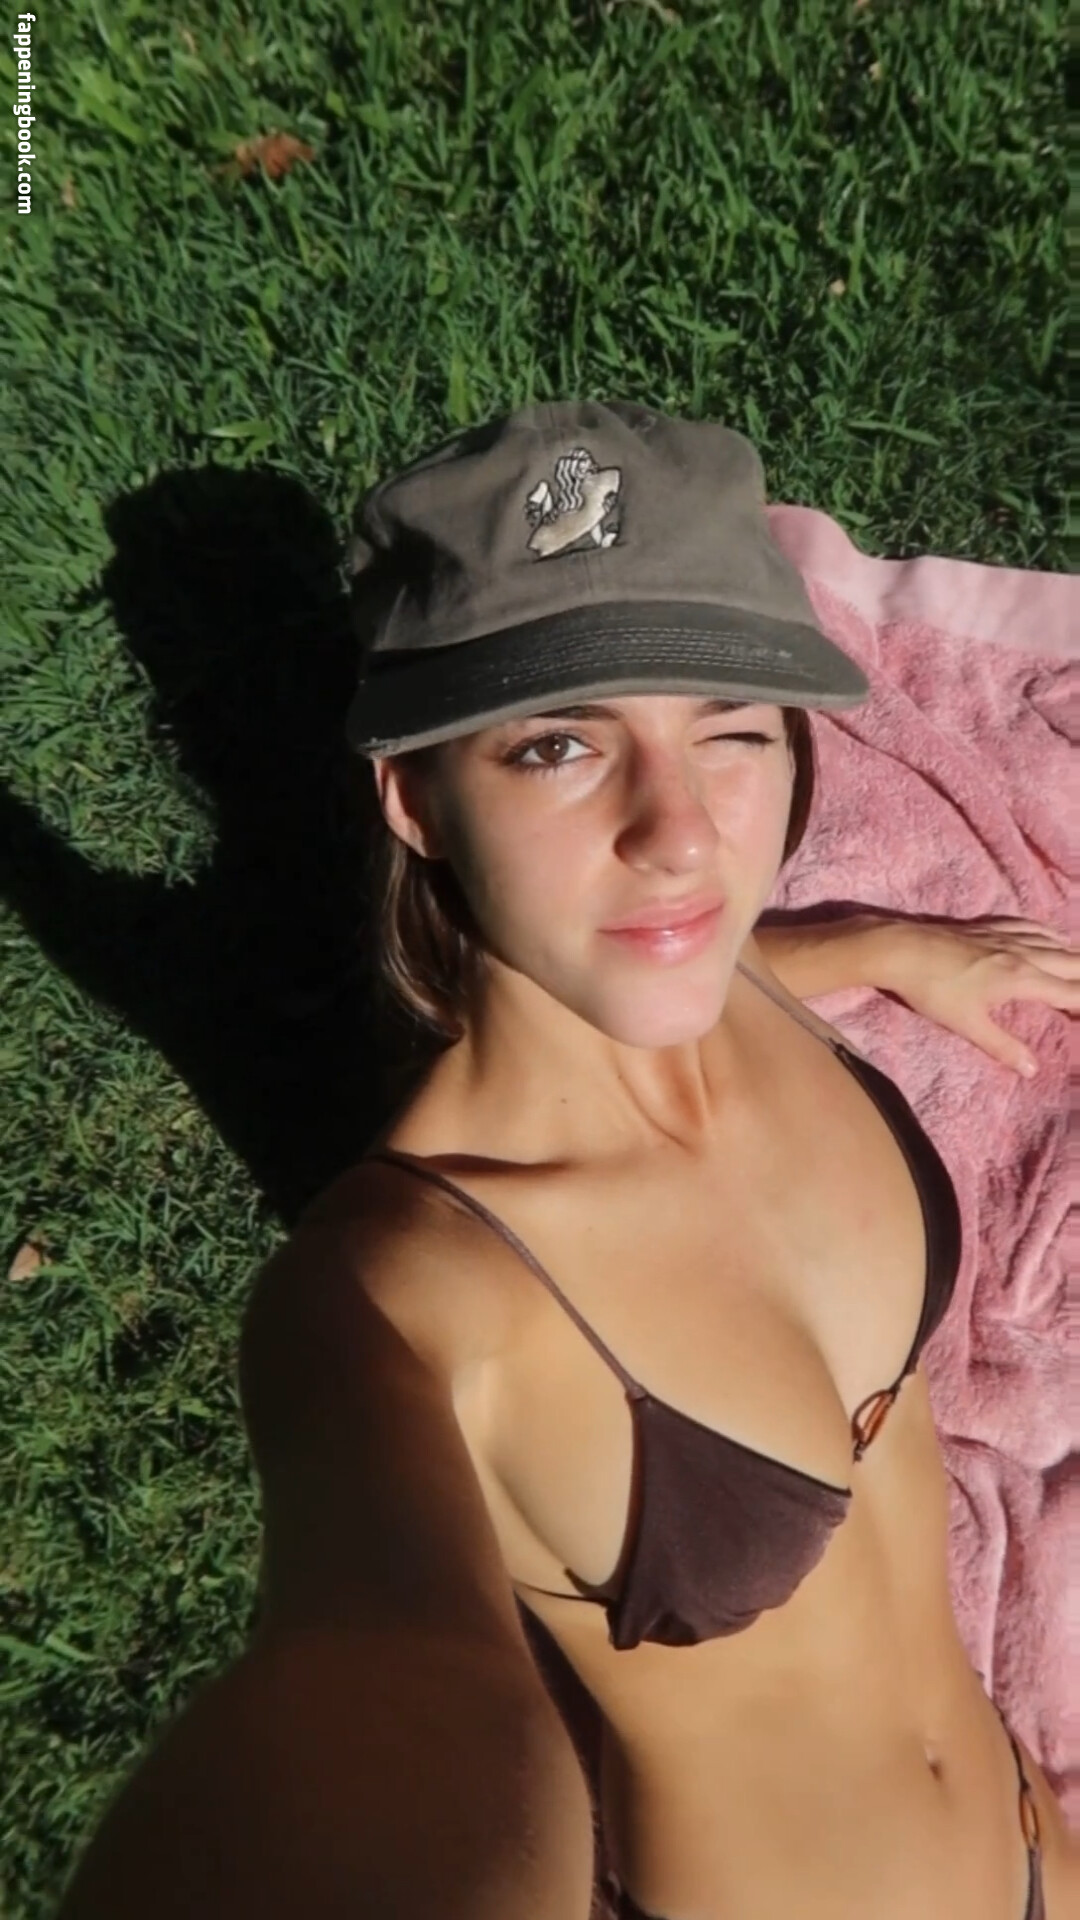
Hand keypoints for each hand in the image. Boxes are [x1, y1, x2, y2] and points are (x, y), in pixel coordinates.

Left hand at [869, 916, 1078, 1076]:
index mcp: (1021, 977)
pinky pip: (1027, 924)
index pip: (1067, 991)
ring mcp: (1004, 935)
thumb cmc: (933, 990)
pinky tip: (1050, 932)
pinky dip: (1046, 930)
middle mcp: (1020, 952)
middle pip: (1067, 961)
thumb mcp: (967, 1024)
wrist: (901, 949)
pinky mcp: (987, 926)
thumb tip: (1032, 1070)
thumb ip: (1002, 1047)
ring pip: (1051, 940)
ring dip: (1071, 952)